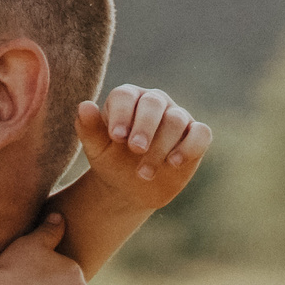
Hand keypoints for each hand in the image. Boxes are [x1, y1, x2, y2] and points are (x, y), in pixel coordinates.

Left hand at [73, 85, 210, 210]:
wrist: (131, 188)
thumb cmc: (111, 162)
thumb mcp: (97, 149)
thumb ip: (89, 128)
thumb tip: (84, 105)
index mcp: (127, 99)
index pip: (126, 95)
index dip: (122, 113)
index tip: (116, 137)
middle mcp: (154, 102)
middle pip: (154, 103)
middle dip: (145, 126)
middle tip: (135, 149)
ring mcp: (177, 117)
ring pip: (176, 120)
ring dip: (160, 147)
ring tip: (144, 173)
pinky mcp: (195, 135)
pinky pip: (201, 133)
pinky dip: (189, 146)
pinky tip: (173, 163)